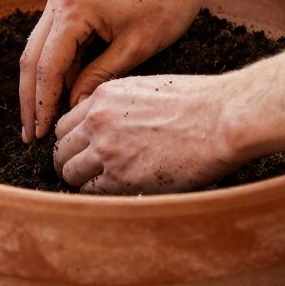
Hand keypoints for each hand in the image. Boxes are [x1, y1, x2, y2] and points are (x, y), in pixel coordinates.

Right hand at [19, 0, 210, 141]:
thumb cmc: (166, 3)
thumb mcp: (135, 49)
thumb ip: (99, 78)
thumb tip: (73, 108)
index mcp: (73, 9)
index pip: (47, 67)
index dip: (43, 105)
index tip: (40, 134)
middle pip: (32, 58)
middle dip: (31, 99)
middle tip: (30, 134)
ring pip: (39, 49)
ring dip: (40, 84)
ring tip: (41, 120)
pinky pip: (55, 38)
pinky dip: (55, 66)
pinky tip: (60, 93)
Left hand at [52, 74, 248, 193]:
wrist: (222, 119)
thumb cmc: (198, 103)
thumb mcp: (146, 89)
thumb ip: (119, 105)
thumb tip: (107, 125)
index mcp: (104, 97)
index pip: (66, 124)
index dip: (72, 141)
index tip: (80, 151)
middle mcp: (98, 122)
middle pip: (61, 149)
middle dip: (69, 161)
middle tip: (81, 173)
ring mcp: (107, 150)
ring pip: (70, 172)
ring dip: (79, 181)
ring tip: (95, 187)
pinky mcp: (122, 178)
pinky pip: (92, 192)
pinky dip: (97, 196)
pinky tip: (113, 194)